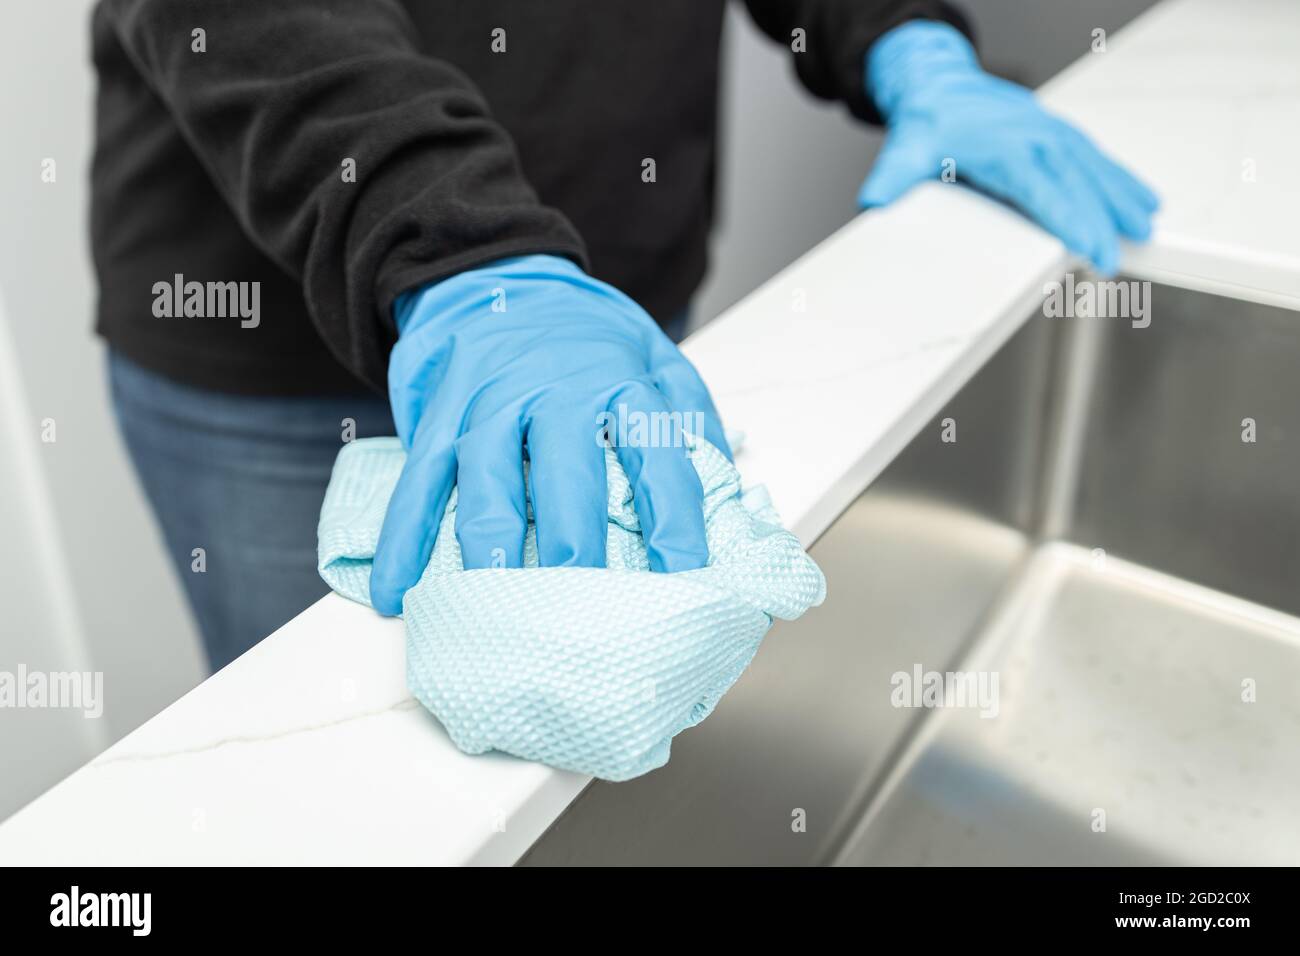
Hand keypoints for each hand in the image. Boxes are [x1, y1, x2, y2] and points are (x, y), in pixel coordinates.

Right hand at [370, 255, 728, 615]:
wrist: (499, 273)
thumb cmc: (587, 335)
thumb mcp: (656, 355)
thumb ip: (690, 417)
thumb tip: (726, 495)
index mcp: (619, 380)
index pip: (653, 452)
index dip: (671, 514)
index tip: (684, 571)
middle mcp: (552, 391)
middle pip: (564, 470)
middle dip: (574, 537)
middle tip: (583, 597)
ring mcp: (488, 403)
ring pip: (485, 475)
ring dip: (489, 540)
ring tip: (495, 595)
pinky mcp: (438, 417)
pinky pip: (417, 482)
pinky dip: (402, 539)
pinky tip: (398, 590)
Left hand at [859, 21, 1157, 274]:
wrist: (941, 87)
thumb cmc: (929, 122)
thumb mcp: (906, 149)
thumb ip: (894, 177)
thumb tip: (875, 198)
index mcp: (1008, 148)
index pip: (1047, 192)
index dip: (1073, 223)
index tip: (1093, 250)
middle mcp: (1038, 138)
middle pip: (1079, 185)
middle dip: (1105, 221)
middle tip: (1124, 255)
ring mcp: (1053, 134)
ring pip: (1096, 170)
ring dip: (1123, 198)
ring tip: (1145, 228)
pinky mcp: (1060, 135)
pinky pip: (1096, 159)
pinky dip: (1120, 180)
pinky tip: (1139, 200)